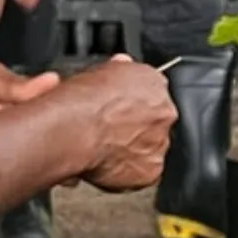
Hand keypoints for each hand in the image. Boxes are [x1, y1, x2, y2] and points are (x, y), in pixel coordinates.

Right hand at [73, 56, 177, 192]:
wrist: (73, 129)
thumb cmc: (80, 100)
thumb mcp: (101, 69)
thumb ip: (119, 70)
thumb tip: (120, 65)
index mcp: (154, 82)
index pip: (152, 92)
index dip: (134, 102)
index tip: (121, 109)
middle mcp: (163, 111)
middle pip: (155, 120)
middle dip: (136, 126)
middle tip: (111, 131)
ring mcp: (159, 142)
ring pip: (150, 147)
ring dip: (133, 149)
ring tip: (105, 149)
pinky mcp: (151, 169)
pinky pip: (143, 172)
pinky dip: (128, 172)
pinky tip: (108, 164)